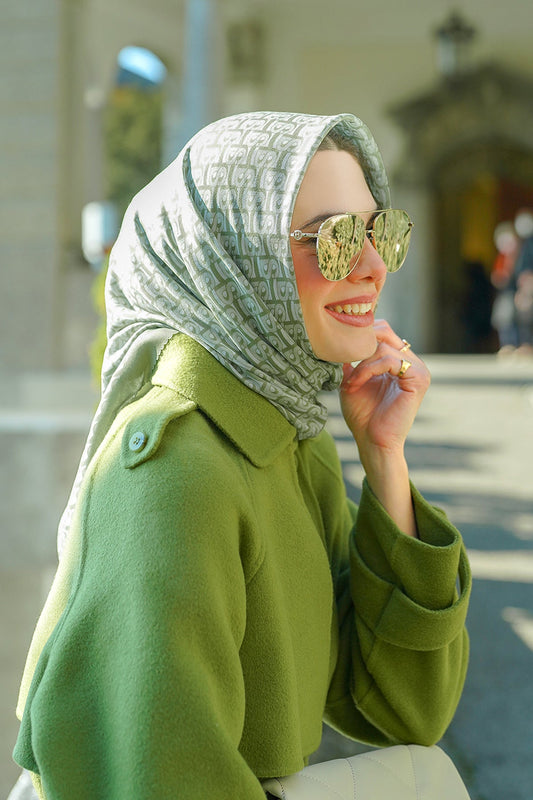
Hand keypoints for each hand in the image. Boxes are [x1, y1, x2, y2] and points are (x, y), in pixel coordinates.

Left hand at [339, 319, 429, 461]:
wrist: (373, 442)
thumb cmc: (363, 416)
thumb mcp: (351, 381)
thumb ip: (350, 360)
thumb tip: (338, 340)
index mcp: (399, 360)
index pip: (381, 331)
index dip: (360, 337)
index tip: (340, 353)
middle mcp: (412, 362)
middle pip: (384, 332)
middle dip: (360, 347)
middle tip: (344, 363)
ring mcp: (418, 369)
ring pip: (382, 347)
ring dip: (360, 365)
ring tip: (350, 384)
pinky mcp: (418, 379)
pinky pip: (388, 361)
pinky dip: (367, 370)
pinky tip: (355, 385)